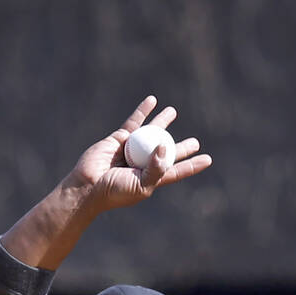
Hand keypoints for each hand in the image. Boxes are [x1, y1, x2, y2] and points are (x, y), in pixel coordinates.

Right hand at [64, 95, 211, 215]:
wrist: (88, 186)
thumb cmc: (115, 192)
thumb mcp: (141, 186)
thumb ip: (156, 169)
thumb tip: (166, 146)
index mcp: (151, 179)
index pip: (176, 171)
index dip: (191, 165)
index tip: (207, 159)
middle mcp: (143, 164)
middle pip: (166, 152)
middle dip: (180, 147)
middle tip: (195, 142)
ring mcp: (131, 150)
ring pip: (151, 133)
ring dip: (162, 122)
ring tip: (173, 111)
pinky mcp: (119, 139)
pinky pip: (134, 122)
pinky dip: (143, 111)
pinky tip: (152, 101)